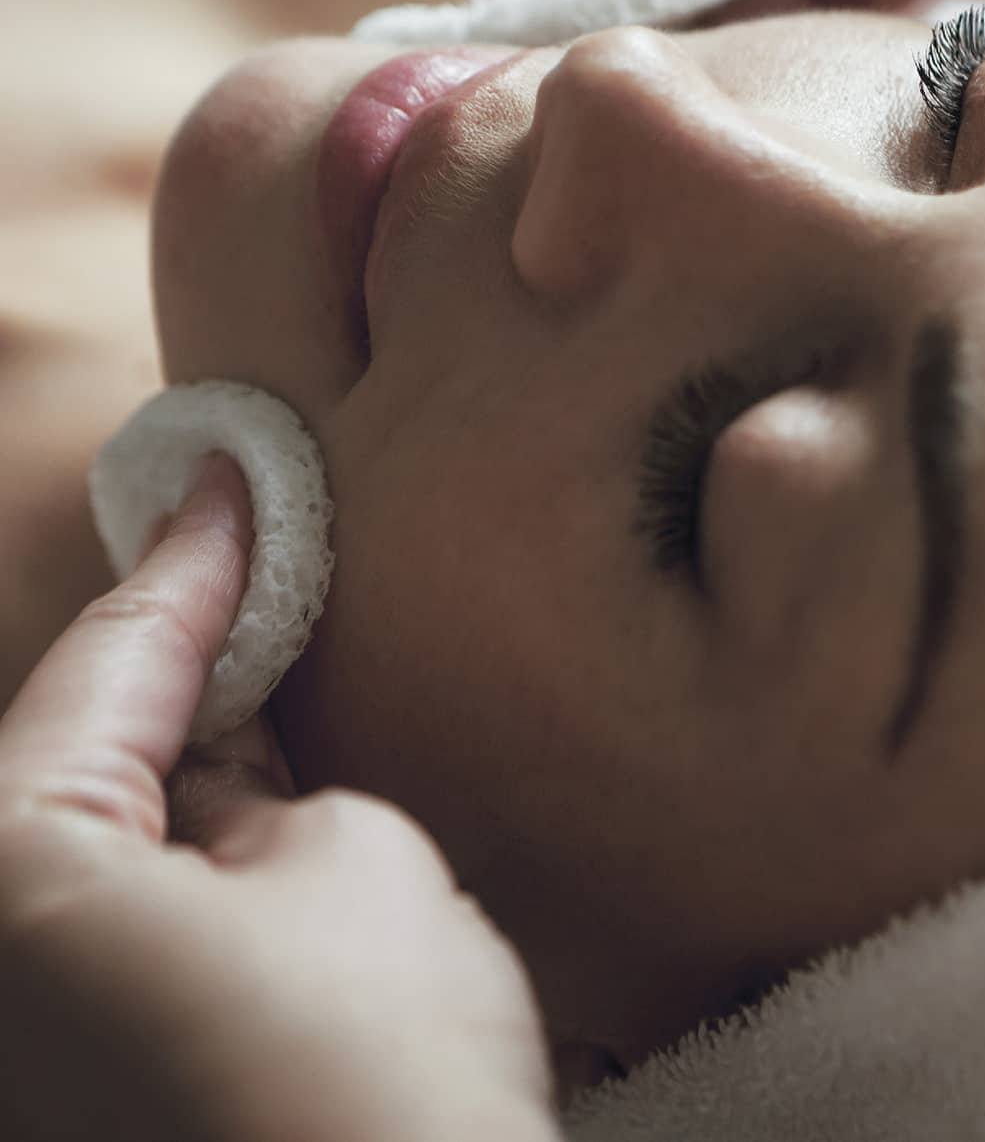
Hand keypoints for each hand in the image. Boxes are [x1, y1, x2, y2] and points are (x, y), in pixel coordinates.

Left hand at [0, 455, 556, 1141]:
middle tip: (240, 579)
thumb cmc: (372, 1084)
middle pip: (65, 773)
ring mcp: (29, 1054)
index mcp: (2, 886)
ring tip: (257, 717)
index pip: (107, 671)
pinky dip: (170, 891)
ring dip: (174, 793)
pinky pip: (102, 958)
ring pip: (86, 870)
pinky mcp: (82, 1103)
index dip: (192, 566)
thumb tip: (230, 798)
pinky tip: (246, 862)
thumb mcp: (355, 864)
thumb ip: (275, 793)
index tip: (227, 480)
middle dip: (163, 680)